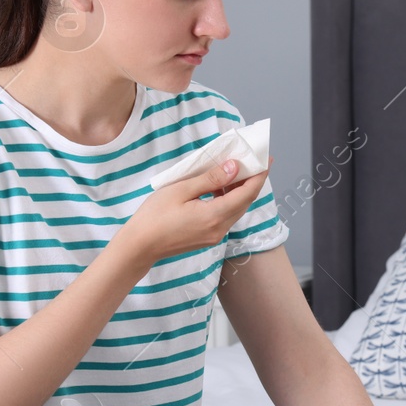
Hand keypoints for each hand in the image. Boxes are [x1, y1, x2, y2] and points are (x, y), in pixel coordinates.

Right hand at [117, 154, 272, 268]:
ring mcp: (215, 235)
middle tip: (253, 160)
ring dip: (239, 190)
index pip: (247, 193)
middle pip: (245, 201)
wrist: (140, 245)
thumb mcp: (181, 190)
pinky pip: (226, 215)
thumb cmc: (154, 216)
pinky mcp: (208, 237)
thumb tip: (234, 168)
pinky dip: (228, 199)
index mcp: (214, 216)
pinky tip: (219, 186)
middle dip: (252, 180)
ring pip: (236, 209)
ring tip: (234, 169)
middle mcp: (220, 228)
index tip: (266, 159)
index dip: (259, 175)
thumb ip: (210, 179)